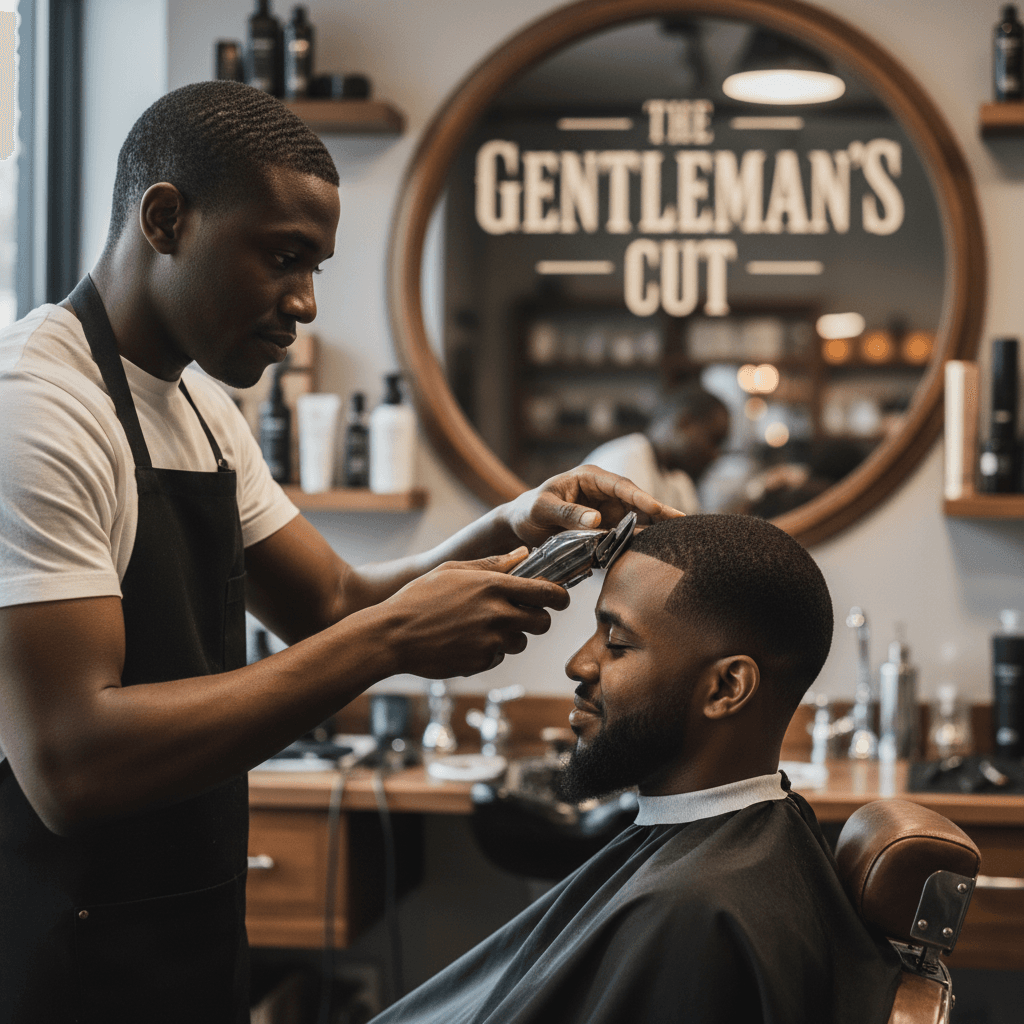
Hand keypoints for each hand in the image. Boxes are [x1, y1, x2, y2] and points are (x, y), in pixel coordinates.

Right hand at [382, 549, 569, 677]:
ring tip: (481, 627)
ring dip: (511, 635)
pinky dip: (489, 651)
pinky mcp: (481, 662)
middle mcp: (498, 614)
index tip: (559, 599)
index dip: (559, 596)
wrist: (392, 636)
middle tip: (522, 614)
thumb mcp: (453, 570)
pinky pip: (498, 657)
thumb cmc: (419, 598)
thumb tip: (524, 554)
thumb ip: (494, 564)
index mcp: (494, 586)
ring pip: (521, 641)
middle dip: (537, 618)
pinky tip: (465, 641)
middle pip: (542, 621)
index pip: (547, 592)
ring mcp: (491, 641)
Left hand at [501, 465, 684, 547]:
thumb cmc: (529, 510)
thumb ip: (567, 513)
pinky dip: (639, 541)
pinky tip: (655, 551)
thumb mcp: (542, 509)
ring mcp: (608, 509)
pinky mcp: (607, 527)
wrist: (521, 525)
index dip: (641, 498)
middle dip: (659, 512)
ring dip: (654, 528)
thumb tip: (596, 519)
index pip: (622, 486)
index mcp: (590, 477)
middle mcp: (604, 492)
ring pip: (636, 518)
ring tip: (677, 540)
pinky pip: (626, 534)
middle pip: (637, 501)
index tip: (658, 509)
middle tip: (683, 524)